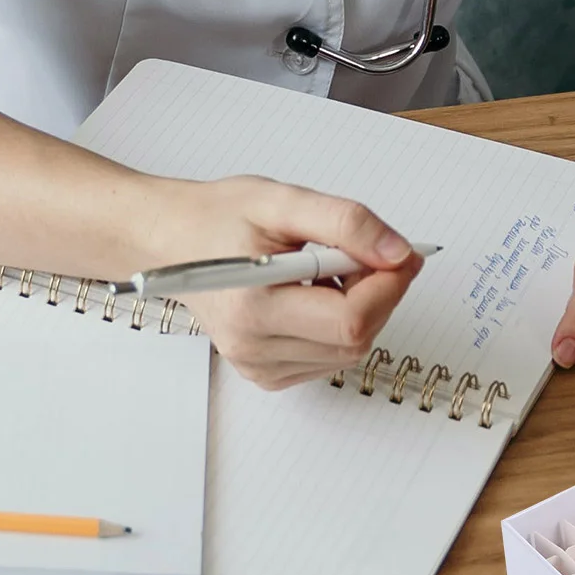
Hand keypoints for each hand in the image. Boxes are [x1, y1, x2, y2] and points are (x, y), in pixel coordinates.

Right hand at [158, 176, 421, 390]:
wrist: (172, 240)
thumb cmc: (217, 219)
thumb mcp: (282, 201)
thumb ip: (345, 223)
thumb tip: (397, 252)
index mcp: (252, 306)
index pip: (350, 319)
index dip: (389, 286)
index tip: (402, 254)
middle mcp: (252, 347)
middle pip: (355, 339)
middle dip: (379, 295)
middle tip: (369, 253)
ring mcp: (258, 365)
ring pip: (347, 352)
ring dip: (361, 310)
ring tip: (331, 269)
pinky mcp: (266, 373)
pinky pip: (329, 358)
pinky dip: (340, 327)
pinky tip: (318, 295)